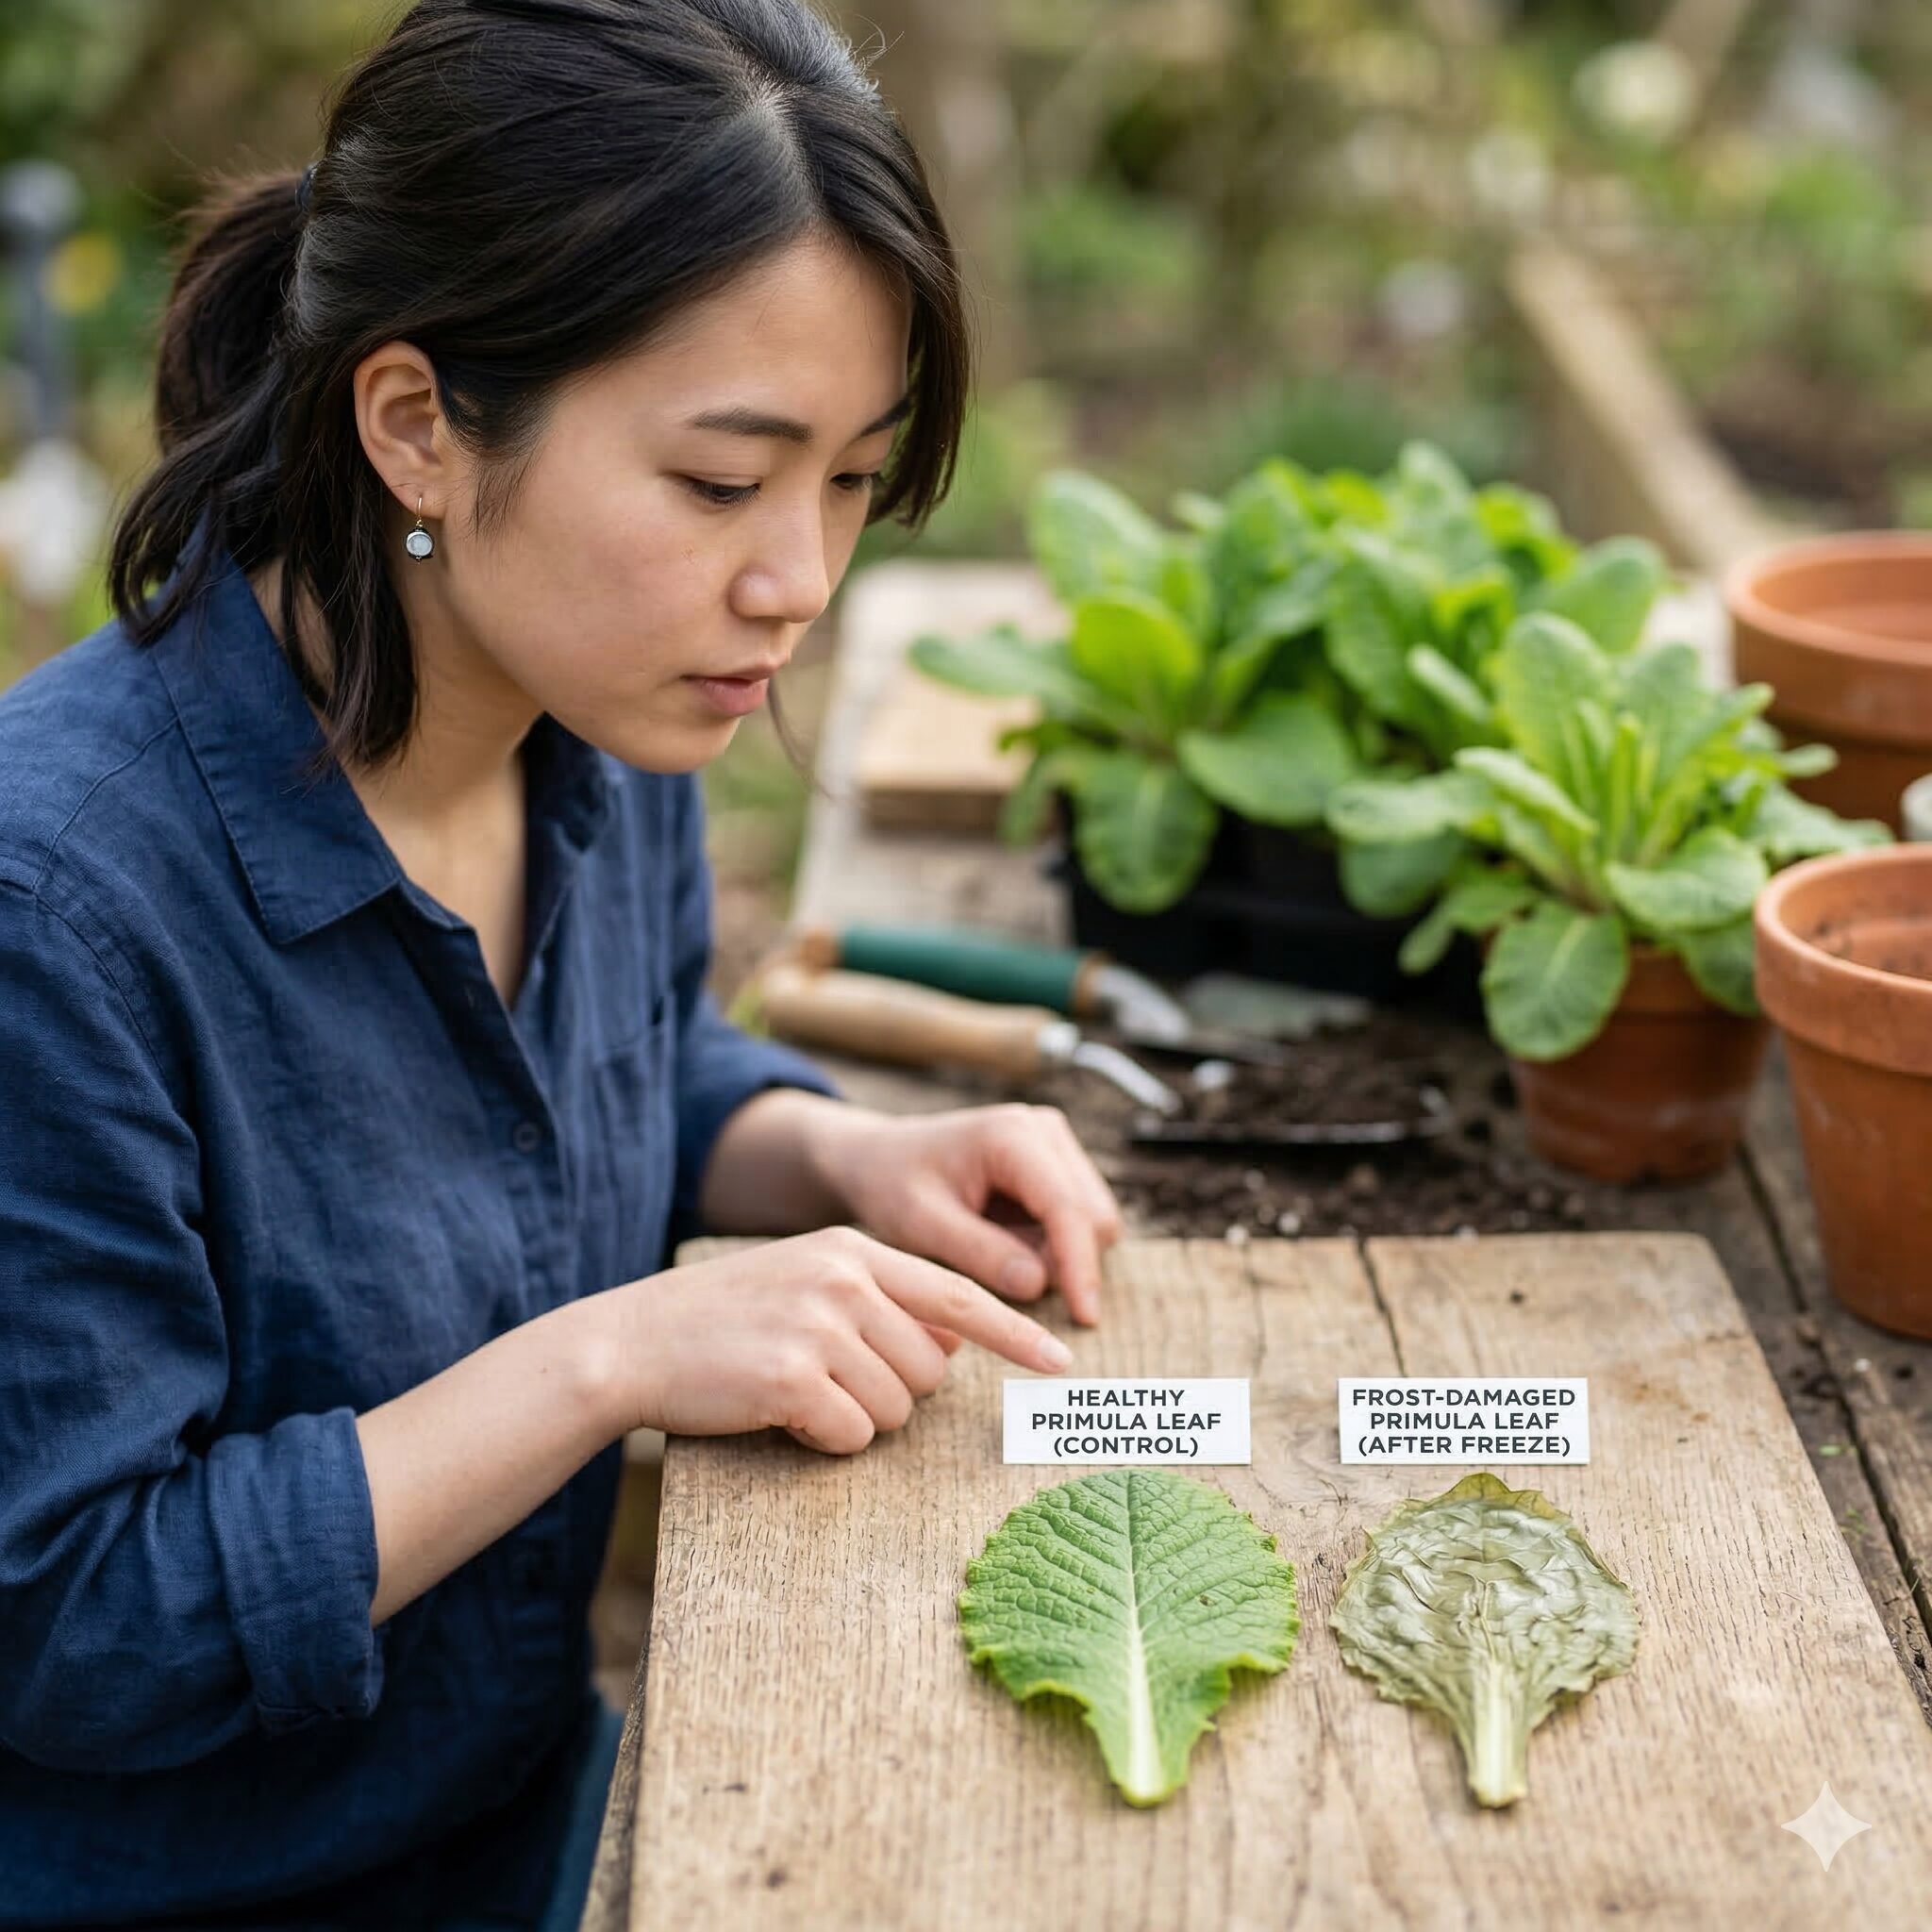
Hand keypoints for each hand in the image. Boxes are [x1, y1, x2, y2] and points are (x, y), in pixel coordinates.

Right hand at [612, 1225, 1073, 1452]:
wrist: (629, 1343)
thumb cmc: (722, 1321)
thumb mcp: (804, 1283)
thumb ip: (876, 1300)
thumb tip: (951, 1341)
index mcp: (853, 1250)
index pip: (957, 1292)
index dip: (1014, 1332)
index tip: (1061, 1361)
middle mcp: (844, 1280)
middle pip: (930, 1369)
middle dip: (892, 1392)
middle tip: (827, 1380)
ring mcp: (819, 1326)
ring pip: (896, 1409)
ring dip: (855, 1418)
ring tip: (795, 1391)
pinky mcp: (792, 1377)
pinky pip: (852, 1435)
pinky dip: (822, 1439)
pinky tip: (778, 1413)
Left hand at [813, 1102, 1124, 1326]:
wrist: (878, 1159)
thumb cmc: (892, 1185)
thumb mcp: (923, 1224)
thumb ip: (981, 1253)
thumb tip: (1039, 1284)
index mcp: (1012, 1136)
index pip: (1068, 1207)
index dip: (1080, 1265)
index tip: (1084, 1317)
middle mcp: (1044, 1130)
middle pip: (1093, 1214)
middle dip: (1065, 1261)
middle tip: (1002, 1279)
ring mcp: (1054, 1144)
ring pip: (1092, 1220)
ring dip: (1057, 1254)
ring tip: (990, 1252)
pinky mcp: (1056, 1164)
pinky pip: (1077, 1220)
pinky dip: (1051, 1245)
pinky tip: (1003, 1242)